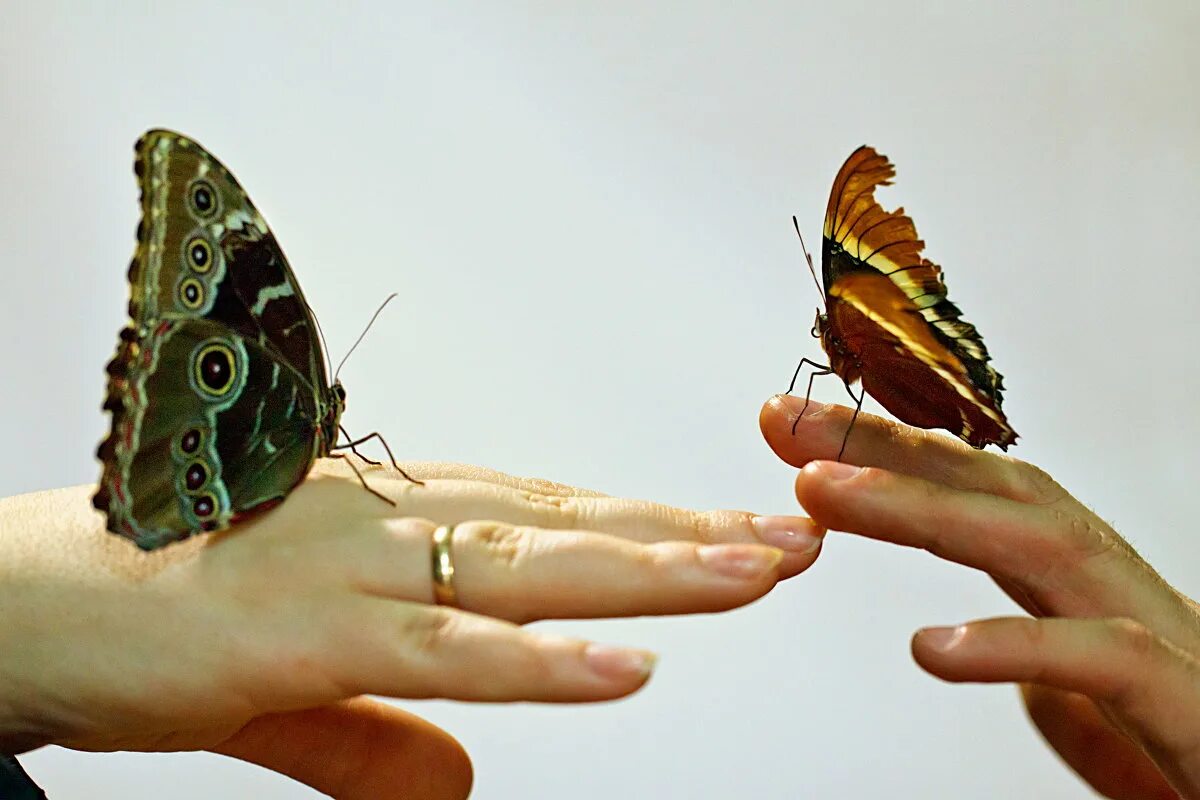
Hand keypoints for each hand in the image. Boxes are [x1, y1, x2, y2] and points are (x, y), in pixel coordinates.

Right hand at [0, 459, 822, 799]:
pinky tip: (625, 670)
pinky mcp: (316, 630)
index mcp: (400, 521)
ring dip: (652, 576)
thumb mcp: (298, 681)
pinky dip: (541, 661)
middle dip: (689, 535)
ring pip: (534, 571)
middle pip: (572, 529)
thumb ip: (385, 735)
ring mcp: (363, 569)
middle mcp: (397, 523)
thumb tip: (463, 782)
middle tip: (795, 534)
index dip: (652, 524)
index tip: (738, 529)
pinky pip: (449, 649)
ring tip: (753, 573)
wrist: (42, 596)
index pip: (553, 516)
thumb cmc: (172, 606)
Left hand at [762, 395, 1199, 799]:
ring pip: (1042, 546)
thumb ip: (1054, 675)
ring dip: (925, 509)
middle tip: (788, 422)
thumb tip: (998, 658)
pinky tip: (931, 648)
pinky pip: (1103, 663)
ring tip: (825, 493)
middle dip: (890, 448)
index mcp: (1092, 591)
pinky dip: (1014, 648)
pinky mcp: (1194, 707)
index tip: (802, 433)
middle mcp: (1124, 593)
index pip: (983, 496)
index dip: (892, 454)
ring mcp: (1165, 640)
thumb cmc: (1198, 755)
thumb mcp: (1106, 716)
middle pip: (1001, 491)